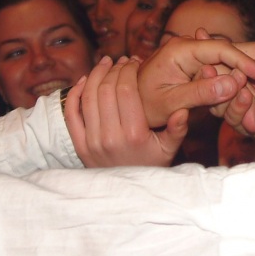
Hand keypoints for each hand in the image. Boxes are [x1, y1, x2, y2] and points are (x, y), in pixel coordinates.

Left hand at [64, 56, 186, 166]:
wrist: (126, 194)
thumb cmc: (151, 168)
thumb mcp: (169, 150)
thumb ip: (177, 129)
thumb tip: (183, 110)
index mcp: (133, 135)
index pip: (125, 90)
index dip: (128, 70)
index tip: (134, 62)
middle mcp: (110, 137)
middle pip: (106, 89)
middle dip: (113, 69)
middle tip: (121, 60)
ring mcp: (91, 142)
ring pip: (88, 97)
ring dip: (95, 75)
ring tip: (105, 64)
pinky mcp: (80, 146)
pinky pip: (72, 114)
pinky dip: (75, 93)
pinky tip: (86, 80)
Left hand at [136, 36, 254, 129]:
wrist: (128, 107)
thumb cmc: (143, 105)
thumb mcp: (171, 101)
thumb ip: (200, 92)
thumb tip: (234, 84)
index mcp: (181, 49)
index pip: (221, 49)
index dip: (245, 62)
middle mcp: (188, 48)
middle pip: (228, 59)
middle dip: (249, 81)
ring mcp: (192, 57)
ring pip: (227, 69)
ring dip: (244, 90)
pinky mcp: (195, 68)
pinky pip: (220, 76)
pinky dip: (233, 92)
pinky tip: (248, 107)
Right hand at [215, 42, 254, 135]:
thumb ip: (229, 53)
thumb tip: (200, 40)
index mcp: (234, 72)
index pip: (210, 72)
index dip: (206, 70)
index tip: (206, 65)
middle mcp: (235, 91)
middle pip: (211, 92)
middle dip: (219, 84)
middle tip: (231, 77)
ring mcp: (241, 109)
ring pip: (219, 108)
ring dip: (232, 98)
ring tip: (246, 90)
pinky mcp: (250, 126)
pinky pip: (234, 122)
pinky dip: (241, 111)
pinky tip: (250, 102)